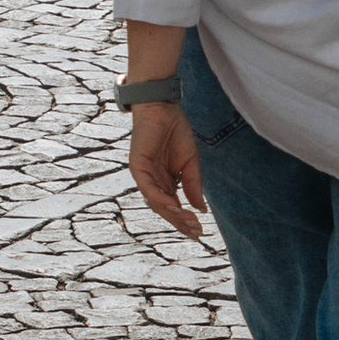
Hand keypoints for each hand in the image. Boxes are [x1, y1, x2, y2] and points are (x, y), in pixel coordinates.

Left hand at [129, 103, 205, 238]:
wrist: (163, 108)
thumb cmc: (175, 131)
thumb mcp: (190, 162)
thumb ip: (194, 185)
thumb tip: (201, 209)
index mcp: (165, 182)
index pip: (174, 207)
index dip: (186, 220)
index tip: (201, 231)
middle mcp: (153, 183)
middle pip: (166, 210)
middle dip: (181, 222)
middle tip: (197, 232)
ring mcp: (144, 176)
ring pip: (156, 202)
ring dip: (172, 214)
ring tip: (189, 222)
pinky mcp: (137, 167)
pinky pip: (148, 188)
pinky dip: (160, 199)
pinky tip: (174, 206)